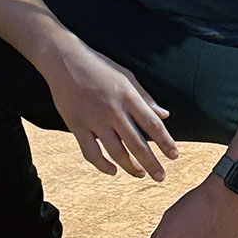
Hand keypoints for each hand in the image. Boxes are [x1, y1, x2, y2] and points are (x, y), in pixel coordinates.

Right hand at [40, 35, 177, 180]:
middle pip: (137, 144)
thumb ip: (145, 98)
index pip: (153, 125)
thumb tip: (164, 116)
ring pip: (116, 152)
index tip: (174, 156)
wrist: (63, 60)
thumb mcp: (126, 76)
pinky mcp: (77, 126)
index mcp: (128, 96)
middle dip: (152, 164)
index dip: (166, 143)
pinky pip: (91, 153)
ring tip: (141, 174)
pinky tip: (113, 171)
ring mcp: (94, 119)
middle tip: (161, 177)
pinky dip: (102, 165)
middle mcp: (113, 110)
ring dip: (131, 167)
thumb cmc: (98, 66)